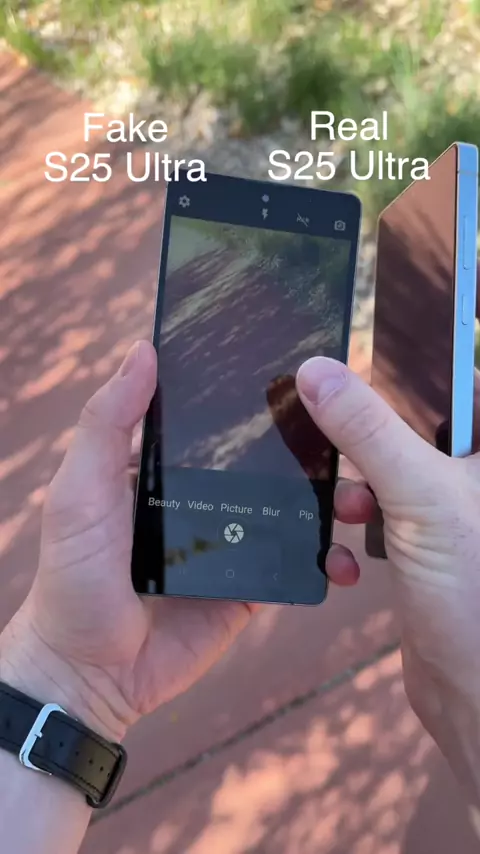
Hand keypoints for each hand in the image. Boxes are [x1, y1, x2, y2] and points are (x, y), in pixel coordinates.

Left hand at [0, 340, 363, 742]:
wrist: (91, 672)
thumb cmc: (73, 575)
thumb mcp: (80, 490)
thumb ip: (106, 423)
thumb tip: (143, 352)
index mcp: (162, 468)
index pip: (210, 421)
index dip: (243, 397)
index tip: (290, 367)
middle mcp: (200, 498)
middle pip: (258, 461)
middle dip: (301, 446)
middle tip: (344, 426)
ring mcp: (229, 541)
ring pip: (285, 509)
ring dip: (322, 499)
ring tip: (357, 487)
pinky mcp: (249, 586)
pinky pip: (292, 563)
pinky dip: (321, 556)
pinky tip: (344, 549)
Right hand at [296, 341, 479, 803]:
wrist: (472, 696)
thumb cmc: (474, 598)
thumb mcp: (420, 496)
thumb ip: (368, 430)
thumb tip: (318, 372)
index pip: (467, 378)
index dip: (433, 350)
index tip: (381, 332)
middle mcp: (475, 476)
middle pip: (420, 421)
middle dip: (375, 432)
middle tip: (333, 427)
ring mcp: (454, 510)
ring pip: (395, 466)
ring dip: (362, 483)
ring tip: (351, 507)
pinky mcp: (428, 543)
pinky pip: (384, 508)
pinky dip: (361, 521)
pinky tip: (352, 548)